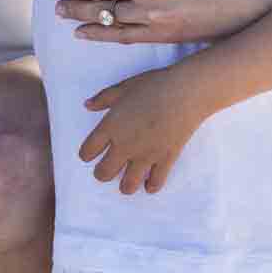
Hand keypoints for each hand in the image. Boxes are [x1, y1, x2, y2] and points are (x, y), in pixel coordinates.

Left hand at [78, 68, 204, 194]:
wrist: (185, 93)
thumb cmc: (152, 86)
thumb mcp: (123, 87)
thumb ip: (103, 98)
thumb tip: (87, 105)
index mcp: (110, 127)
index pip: (88, 152)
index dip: (86, 154)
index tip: (90, 154)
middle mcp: (124, 146)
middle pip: (103, 173)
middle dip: (102, 173)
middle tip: (108, 168)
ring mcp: (145, 156)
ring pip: (128, 185)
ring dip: (125, 186)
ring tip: (127, 182)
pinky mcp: (165, 160)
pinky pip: (155, 183)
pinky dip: (151, 186)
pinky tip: (149, 184)